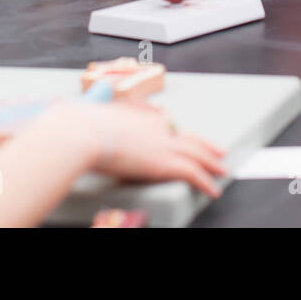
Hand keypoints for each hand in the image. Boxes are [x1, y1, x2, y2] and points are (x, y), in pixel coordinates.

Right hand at [63, 101, 227, 198]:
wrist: (83, 132)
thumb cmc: (78, 125)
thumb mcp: (88, 111)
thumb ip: (92, 110)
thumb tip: (79, 112)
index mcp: (138, 115)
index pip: (165, 121)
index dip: (176, 128)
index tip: (180, 129)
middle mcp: (155, 127)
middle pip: (187, 136)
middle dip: (204, 144)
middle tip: (218, 150)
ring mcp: (163, 144)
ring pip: (197, 154)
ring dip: (212, 164)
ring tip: (222, 171)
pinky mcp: (166, 162)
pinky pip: (194, 174)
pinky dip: (206, 182)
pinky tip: (213, 189)